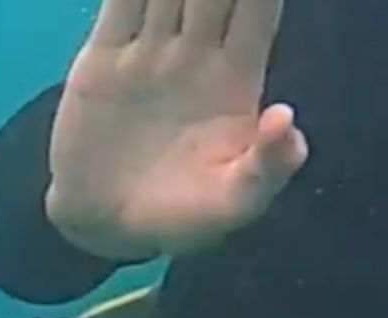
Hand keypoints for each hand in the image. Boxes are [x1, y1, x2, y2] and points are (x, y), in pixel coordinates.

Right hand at [46, 0, 309, 260]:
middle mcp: (195, 54)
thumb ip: (269, 167)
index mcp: (235, 77)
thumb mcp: (235, 204)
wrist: (106, 225)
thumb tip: (285, 117)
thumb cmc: (181, 217)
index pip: (257, 10)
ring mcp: (147, 54)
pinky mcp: (101, 62)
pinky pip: (117, 7)